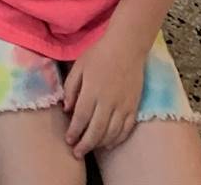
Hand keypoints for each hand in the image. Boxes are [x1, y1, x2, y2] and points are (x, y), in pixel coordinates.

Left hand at [63, 30, 144, 155]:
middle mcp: (108, 101)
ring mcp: (123, 105)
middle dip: (85, 144)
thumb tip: (67, 109)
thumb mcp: (79, 66)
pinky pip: (126, 129)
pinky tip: (109, 144)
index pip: (81, 117)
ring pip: (111, 133)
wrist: (127, 47)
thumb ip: (71, 88)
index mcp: (92, 90)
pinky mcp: (134, 107)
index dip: (74, 131)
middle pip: (96, 130)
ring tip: (90, 149)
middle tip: (77, 153)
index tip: (68, 140)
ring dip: (100, 144)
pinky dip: (117, 140)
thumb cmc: (99, 54)